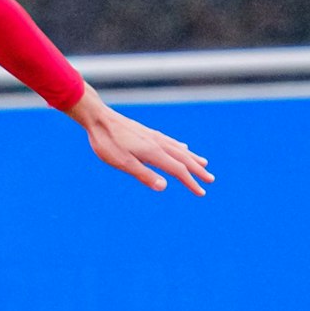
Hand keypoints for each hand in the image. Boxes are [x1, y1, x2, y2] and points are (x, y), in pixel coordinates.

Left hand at [67, 86, 213, 195]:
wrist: (98, 117)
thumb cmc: (107, 142)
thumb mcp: (123, 163)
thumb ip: (144, 175)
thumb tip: (165, 187)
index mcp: (154, 153)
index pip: (178, 170)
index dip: (190, 182)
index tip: (201, 192)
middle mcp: (157, 143)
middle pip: (183, 159)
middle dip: (197, 170)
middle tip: (210, 179)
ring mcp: (153, 136)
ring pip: (178, 149)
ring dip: (192, 158)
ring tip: (203, 163)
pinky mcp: (147, 133)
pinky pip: (170, 142)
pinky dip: (180, 148)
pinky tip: (182, 147)